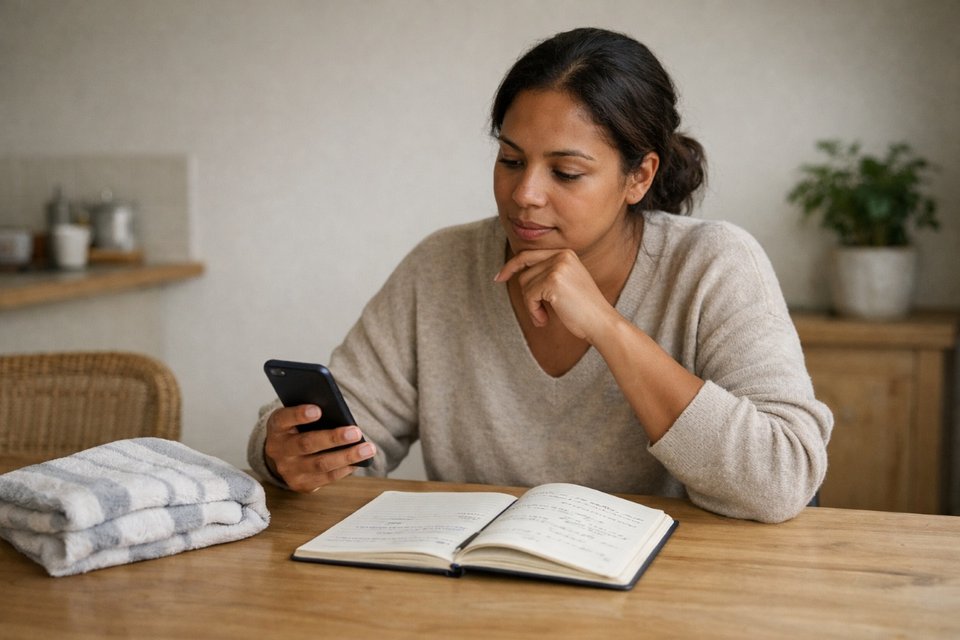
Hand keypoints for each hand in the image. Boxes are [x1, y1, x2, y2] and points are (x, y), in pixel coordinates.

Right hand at [263, 404, 375, 492]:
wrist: (284, 455)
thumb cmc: (298, 428)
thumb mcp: (298, 417)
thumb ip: (312, 413)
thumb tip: (339, 413)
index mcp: (276, 427)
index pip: (284, 419)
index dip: (299, 415)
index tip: (318, 410)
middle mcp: (279, 450)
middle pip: (307, 444)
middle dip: (333, 438)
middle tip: (356, 432)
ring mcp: (288, 470)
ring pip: (320, 464)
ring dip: (347, 456)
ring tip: (368, 449)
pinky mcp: (301, 484)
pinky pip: (326, 478)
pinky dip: (344, 469)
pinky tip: (359, 461)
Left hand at [494, 249, 615, 340]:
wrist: (601, 322)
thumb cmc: (583, 309)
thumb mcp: (565, 284)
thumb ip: (545, 274)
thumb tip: (516, 274)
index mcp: (566, 253)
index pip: (529, 255)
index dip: (511, 266)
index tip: (498, 277)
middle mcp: (562, 256)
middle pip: (525, 272)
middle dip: (527, 295)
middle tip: (537, 313)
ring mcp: (558, 267)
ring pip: (525, 285)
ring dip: (531, 306)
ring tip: (544, 317)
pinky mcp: (553, 281)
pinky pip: (529, 296)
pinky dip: (533, 311)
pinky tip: (544, 319)